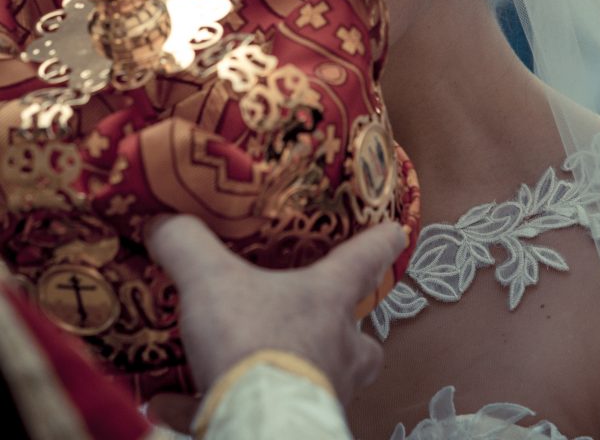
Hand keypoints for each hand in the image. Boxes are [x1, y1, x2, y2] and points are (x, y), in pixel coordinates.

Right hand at [146, 215, 404, 406]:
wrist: (257, 426)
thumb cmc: (252, 341)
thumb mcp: (210, 280)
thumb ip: (187, 244)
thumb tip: (161, 221)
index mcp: (329, 299)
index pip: (367, 258)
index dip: (381, 241)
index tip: (395, 231)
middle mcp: (338, 348)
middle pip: (364, 341)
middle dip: (348, 334)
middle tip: (317, 324)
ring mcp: (323, 394)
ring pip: (321, 382)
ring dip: (287, 374)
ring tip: (233, 365)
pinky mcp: (294, 429)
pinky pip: (258, 416)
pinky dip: (215, 406)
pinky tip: (172, 403)